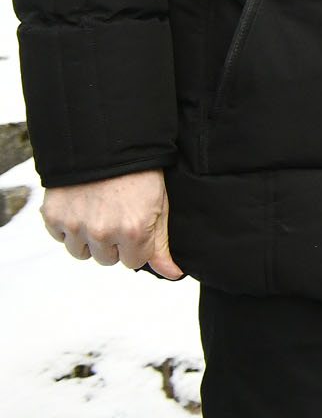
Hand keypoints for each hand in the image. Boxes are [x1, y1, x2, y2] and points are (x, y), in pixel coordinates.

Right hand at [40, 170, 181, 278]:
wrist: (105, 143)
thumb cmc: (140, 173)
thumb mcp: (159, 206)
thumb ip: (160, 245)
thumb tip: (172, 274)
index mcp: (133, 231)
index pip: (133, 262)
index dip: (137, 245)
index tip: (137, 226)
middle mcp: (101, 232)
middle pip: (107, 260)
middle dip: (114, 243)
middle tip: (117, 215)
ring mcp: (75, 225)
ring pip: (81, 253)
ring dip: (89, 239)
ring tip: (99, 212)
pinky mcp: (53, 217)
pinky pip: (60, 237)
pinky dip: (69, 226)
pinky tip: (82, 206)